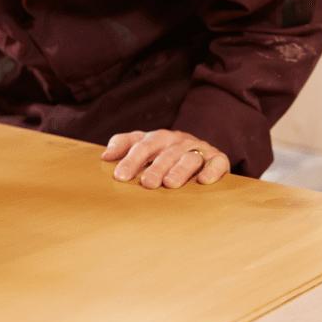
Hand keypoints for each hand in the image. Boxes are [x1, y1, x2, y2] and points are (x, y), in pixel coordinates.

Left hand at [101, 130, 229, 188]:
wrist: (201, 148)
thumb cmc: (165, 152)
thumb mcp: (144, 145)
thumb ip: (124, 145)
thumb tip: (104, 156)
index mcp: (158, 138)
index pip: (142, 146)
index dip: (131, 160)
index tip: (119, 177)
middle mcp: (178, 141)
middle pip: (165, 153)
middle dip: (155, 168)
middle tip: (146, 183)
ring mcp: (199, 148)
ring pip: (189, 158)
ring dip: (179, 170)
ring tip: (170, 184)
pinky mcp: (217, 158)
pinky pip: (217, 163)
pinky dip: (212, 171)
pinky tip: (203, 181)